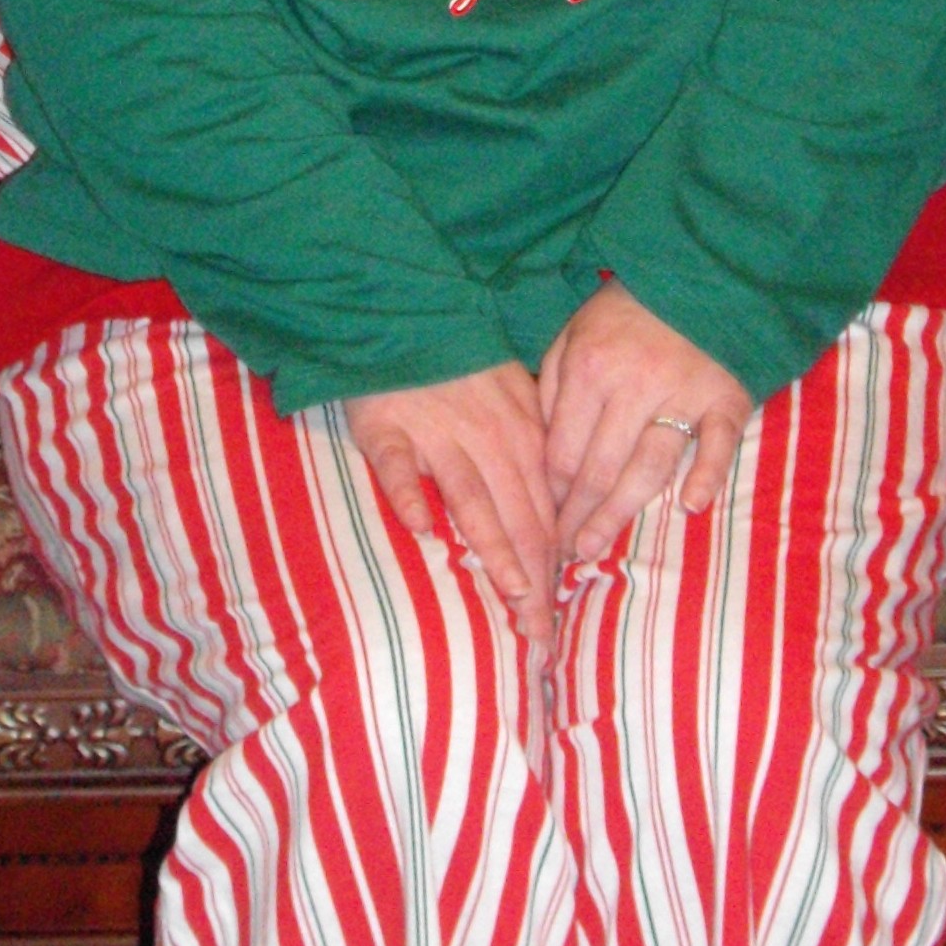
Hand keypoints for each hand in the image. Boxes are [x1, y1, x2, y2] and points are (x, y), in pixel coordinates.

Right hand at [345, 362, 557, 651]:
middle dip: (532, 580)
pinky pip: (399, 467)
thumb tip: (558, 520)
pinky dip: (411, 495)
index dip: (553, 567)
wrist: (407, 310)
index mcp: (521, 436)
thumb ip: (533, 453)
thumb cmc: (464, 363)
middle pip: (516, 518)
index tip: (557, 619)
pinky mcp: (386, 429)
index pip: (544, 514)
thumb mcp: (514, 397)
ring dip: (494, 548)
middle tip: (539, 635)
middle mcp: (487, 440)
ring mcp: (436, 435)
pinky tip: (422, 529)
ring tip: (513, 592)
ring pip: (471, 499)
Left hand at [538, 280, 752, 563]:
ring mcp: (681, 393)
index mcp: (589, 367)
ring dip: (619, 513)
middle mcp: (632, 384)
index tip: (542, 523)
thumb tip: (539, 445)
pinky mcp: (725, 397)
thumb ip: (553, 385)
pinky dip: (706, 474)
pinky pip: (716, 443)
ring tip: (595, 548)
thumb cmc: (626, 312)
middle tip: (564, 555)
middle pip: (598, 468)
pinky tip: (691, 506)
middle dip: (576, 517)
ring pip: (647, 467)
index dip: (549, 493)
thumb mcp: (574, 333)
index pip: (562, 449)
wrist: (699, 275)